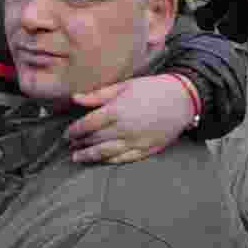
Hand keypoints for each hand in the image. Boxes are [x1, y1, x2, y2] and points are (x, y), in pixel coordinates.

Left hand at [65, 74, 194, 163]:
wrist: (181, 99)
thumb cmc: (151, 89)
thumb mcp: (123, 86)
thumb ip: (98, 95)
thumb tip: (75, 98)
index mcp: (116, 110)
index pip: (87, 124)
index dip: (74, 130)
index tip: (66, 134)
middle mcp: (124, 128)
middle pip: (94, 139)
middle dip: (80, 143)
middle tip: (70, 145)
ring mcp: (135, 141)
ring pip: (106, 153)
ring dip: (89, 156)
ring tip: (77, 157)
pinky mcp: (146, 149)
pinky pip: (123, 159)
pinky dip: (108, 161)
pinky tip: (100, 160)